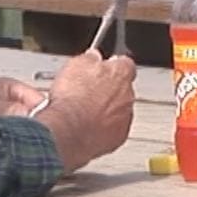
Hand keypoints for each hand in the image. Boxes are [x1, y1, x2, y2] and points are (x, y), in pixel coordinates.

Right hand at [34, 48, 136, 172]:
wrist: (69, 130)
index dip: (111, 65)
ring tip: (81, 112)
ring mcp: (124, 119)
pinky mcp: (117, 138)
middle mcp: (127, 96)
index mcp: (120, 73)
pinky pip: (112, 131)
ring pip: (116, 112)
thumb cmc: (73, 98)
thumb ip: (89, 59)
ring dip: (103, 111)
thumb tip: (92, 57)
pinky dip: (101, 129)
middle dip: (106, 90)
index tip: (102, 68)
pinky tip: (84, 127)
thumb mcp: (75, 65)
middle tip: (87, 92)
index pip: (124, 64)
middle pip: (121, 89)